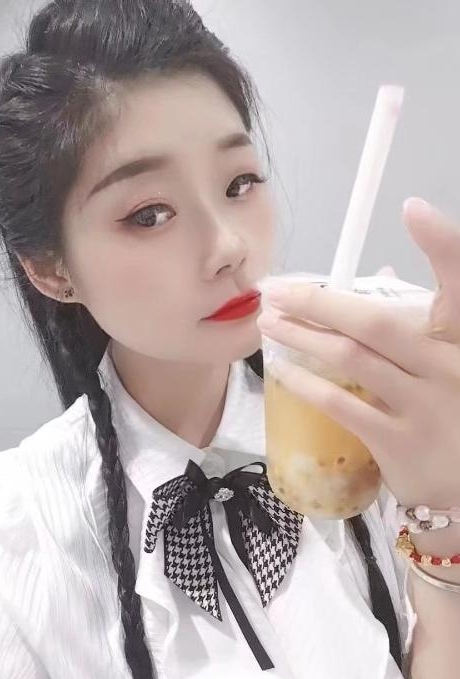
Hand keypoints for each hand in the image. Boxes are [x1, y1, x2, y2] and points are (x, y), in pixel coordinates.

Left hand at [257, 198, 459, 508]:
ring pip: (350, 358)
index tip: (411, 208)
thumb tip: (381, 271)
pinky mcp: (399, 442)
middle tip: (275, 290)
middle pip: (375, 321)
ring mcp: (426, 406)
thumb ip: (422, 319)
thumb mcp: (450, 363)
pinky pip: (340, 404)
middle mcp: (449, 367)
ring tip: (266, 323)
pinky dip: (306, 385)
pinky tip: (281, 373)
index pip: (459, 285)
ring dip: (300, 337)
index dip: (443, 245)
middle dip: (318, 301)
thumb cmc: (454, 414)